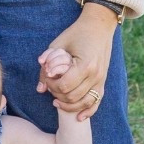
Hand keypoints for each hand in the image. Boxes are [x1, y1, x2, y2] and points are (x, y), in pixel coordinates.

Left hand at [37, 4, 117, 120]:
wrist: (99, 26)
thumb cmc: (76, 33)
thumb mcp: (58, 44)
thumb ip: (47, 65)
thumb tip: (39, 88)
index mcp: (85, 64)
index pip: (65, 85)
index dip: (52, 85)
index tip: (47, 78)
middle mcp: (95, 74)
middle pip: (73, 96)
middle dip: (58, 95)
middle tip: (50, 87)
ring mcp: (101, 79)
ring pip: (84, 102)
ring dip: (69, 106)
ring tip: (56, 102)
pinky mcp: (103, 81)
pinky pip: (97, 102)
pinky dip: (88, 111)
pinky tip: (79, 118)